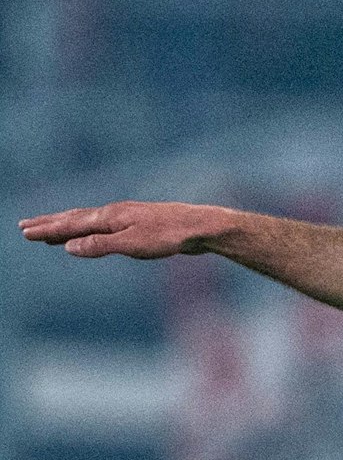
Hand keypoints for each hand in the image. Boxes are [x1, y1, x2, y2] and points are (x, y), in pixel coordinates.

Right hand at [19, 201, 232, 258]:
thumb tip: (69, 246)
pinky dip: (88, 228)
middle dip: (50, 223)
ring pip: (90, 221)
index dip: (48, 229)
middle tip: (24, 226)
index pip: (71, 223)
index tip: (24, 232)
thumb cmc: (169, 236)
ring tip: (50, 231)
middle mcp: (115, 213)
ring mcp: (127, 216)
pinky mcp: (139, 223)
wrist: (201, 227)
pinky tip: (90, 233)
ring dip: (67, 225)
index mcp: (110, 217)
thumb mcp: (132, 244)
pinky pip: (104, 226)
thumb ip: (100, 245)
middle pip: (75, 218)